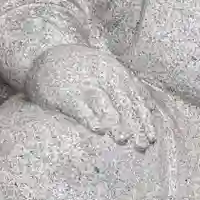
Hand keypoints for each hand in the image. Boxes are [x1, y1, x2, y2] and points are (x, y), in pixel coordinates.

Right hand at [29, 45, 155, 148]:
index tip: (152, 138)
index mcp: (118, 73)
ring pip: (104, 104)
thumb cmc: (84, 69)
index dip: (145, 119)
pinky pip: (79, 106)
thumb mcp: (110, 70)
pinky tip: (98, 130)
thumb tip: (152, 108)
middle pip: (124, 103)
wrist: (47, 54)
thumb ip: (130, 87)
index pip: (136, 98)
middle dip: (135, 125)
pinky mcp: (66, 92)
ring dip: (115, 122)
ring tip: (123, 140)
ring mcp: (85, 83)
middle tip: (142, 146)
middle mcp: (104, 76)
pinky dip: (89, 117)